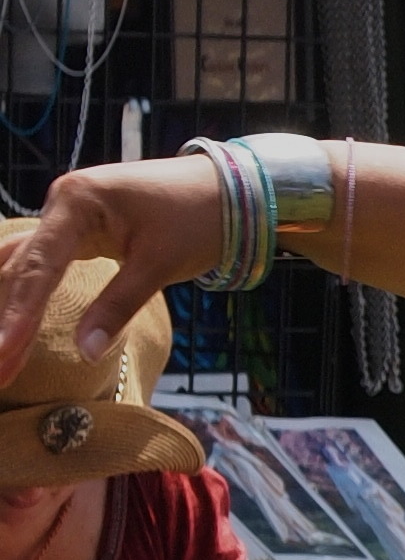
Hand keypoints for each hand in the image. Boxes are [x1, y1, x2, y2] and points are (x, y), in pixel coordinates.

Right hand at [0, 162, 226, 381]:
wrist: (227, 189)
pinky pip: (41, 265)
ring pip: (27, 269)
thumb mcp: (160, 264)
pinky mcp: (77, 231)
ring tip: (3, 360)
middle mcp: (61, 203)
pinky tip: (11, 325)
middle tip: (0, 371)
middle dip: (8, 322)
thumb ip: (118, 306)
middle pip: (24, 270)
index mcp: (76, 202)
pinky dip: (26, 295)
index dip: (17, 314)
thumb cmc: (199, 217)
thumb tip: (85, 352)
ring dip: (11, 311)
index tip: (3, 352)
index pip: (39, 267)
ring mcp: (66, 216)